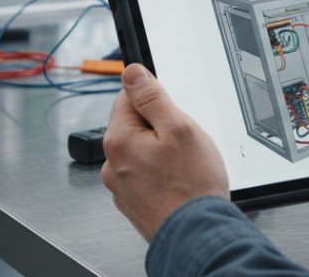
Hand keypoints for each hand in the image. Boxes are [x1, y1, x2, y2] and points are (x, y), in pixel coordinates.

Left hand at [101, 63, 229, 240]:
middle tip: (184, 142)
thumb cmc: (191, 187)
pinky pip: (146, 174)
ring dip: (162, 152)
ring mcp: (121, 186)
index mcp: (118, 140)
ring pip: (142, 151)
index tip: (172, 110)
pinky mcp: (134, 202)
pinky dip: (162, 174)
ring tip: (185, 166)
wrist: (197, 236)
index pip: (127, 96)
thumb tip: (132, 72)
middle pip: (135, 125)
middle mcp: (111, 164)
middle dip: (160, 127)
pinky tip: (180, 182)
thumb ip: (152, 96)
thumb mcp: (179, 127)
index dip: (155, 98)